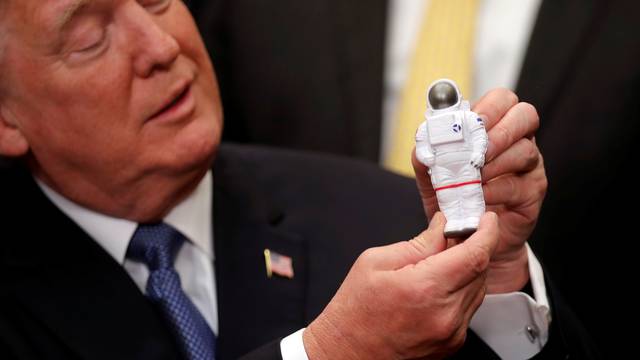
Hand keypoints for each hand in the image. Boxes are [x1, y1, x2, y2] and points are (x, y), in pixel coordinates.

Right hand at [304, 212, 498, 359]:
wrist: (346, 352)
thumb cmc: (354, 311)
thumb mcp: (375, 262)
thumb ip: (417, 243)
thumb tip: (441, 227)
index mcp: (425, 289)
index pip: (475, 255)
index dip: (487, 232)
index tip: (487, 219)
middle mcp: (444, 315)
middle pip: (480, 270)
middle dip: (474, 247)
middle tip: (455, 234)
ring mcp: (451, 333)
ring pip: (477, 289)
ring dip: (467, 270)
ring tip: (440, 262)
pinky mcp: (451, 344)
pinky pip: (468, 308)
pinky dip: (460, 291)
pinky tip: (437, 286)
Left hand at [412, 88, 546, 293]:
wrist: (467, 236)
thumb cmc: (455, 200)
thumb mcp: (433, 178)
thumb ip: (425, 159)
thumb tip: (422, 143)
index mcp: (493, 127)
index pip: (502, 100)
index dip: (490, 107)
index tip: (471, 121)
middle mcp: (517, 141)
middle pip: (525, 115)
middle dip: (499, 131)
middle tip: (478, 150)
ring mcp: (530, 166)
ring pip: (525, 150)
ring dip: (495, 163)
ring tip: (473, 178)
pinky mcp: (533, 191)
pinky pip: (519, 184)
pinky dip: (496, 189)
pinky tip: (481, 196)